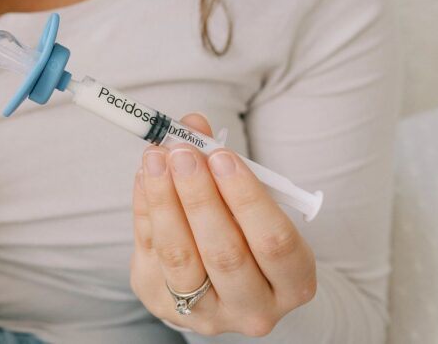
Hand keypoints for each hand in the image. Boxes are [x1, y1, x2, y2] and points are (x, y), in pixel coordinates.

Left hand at [130, 114, 317, 336]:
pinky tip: (145, 176)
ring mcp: (206, 313)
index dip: (247, 197)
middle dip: (199, 196)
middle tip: (182, 153)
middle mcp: (253, 309)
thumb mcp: (250, 203)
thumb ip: (224, 165)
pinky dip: (145, 207)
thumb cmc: (245, 232)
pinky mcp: (163, 302)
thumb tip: (192, 124)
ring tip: (155, 157)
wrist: (219, 284)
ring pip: (180, 256)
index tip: (221, 157)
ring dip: (164, 200)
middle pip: (224, 253)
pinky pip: (149, 250)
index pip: (275, 242)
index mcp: (293, 284)